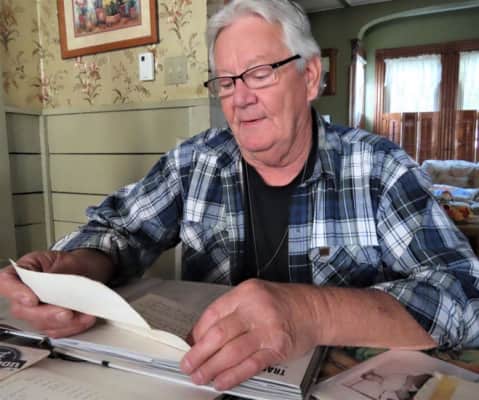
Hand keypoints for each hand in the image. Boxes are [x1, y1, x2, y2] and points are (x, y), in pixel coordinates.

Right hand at [0, 250, 111, 336]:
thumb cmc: (69, 263)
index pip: (6, 283)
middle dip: (47, 314)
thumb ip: (55, 274)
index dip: (15, 293)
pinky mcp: (49, 323)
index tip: (32, 300)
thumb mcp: (63, 260)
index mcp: (22, 273)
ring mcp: (34, 311)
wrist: (85, 270)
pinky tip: (85, 319)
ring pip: (41, 324)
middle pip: (23, 310)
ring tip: (84, 315)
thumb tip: (53, 287)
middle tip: (66, 313)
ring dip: (65, 323)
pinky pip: (56, 331)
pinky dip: (73, 327)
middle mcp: (23, 295)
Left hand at [180, 279, 319, 389]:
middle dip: (199, 353)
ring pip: (231, 352)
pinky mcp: (277, 348)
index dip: (196, 334)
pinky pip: (249, 365)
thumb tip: (201, 336)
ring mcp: (267, 329)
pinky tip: (221, 382)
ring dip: (211, 368)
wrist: (314, 310)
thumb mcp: (254, 297)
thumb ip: (231, 313)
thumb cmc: (283, 304)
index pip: (212, 314)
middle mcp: (255, 308)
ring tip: (200, 377)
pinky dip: (232, 376)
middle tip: (187, 365)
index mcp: (246, 293)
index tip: (189, 346)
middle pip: (218, 334)